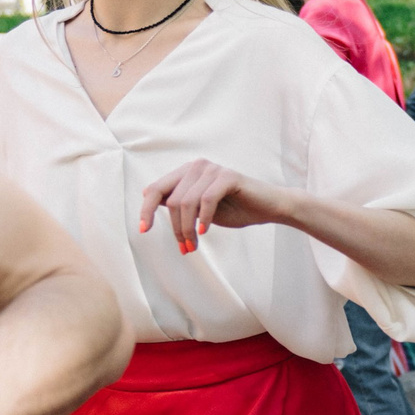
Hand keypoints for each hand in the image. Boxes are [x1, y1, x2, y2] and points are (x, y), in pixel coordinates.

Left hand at [137, 158, 296, 252]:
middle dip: (176, 229)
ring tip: (194, 246)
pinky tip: (205, 232)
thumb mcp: (201, 209)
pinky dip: (203, 219)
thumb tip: (152, 205)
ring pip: (187, 203)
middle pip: (171, 200)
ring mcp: (212, 169)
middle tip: (185, 249)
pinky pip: (206, 200)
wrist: (270, 207)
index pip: (156, 189)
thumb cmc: (237, 208)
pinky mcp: (228, 177)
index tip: (144, 230)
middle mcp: (197, 166)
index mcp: (187, 172)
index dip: (146, 210)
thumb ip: (180, 204)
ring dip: (188, 230)